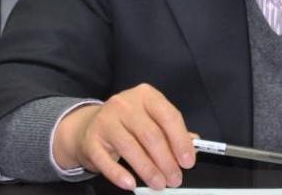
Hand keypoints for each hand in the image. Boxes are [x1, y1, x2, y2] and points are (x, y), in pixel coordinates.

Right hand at [53, 83, 195, 190]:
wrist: (88, 126)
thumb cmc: (127, 123)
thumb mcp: (151, 119)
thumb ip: (171, 130)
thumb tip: (193, 145)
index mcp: (146, 95)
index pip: (168, 116)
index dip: (181, 141)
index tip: (188, 162)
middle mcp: (125, 104)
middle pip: (151, 135)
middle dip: (166, 161)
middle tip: (175, 179)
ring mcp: (106, 120)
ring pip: (131, 148)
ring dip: (148, 170)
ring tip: (159, 184)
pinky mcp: (91, 140)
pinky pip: (106, 160)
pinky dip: (120, 174)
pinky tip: (131, 184)